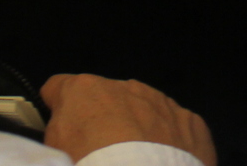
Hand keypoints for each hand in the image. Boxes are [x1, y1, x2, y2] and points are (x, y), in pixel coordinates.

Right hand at [43, 74, 214, 164]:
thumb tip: (62, 128)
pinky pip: (176, 129)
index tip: (61, 128)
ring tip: (136, 164)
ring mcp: (162, 103)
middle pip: (108, 100)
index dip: (58, 108)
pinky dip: (171, 145)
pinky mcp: (192, 123)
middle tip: (103, 157)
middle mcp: (126, 87)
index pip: (60, 88)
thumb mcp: (55, 151)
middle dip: (105, 122)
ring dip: (140, 131)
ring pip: (146, 111)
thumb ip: (56, 131)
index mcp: (86, 91)